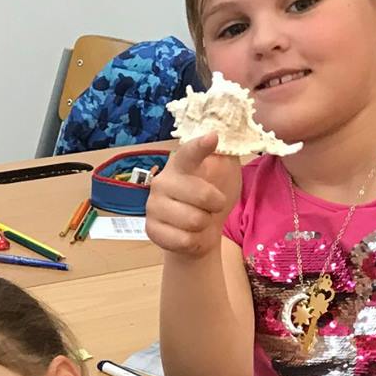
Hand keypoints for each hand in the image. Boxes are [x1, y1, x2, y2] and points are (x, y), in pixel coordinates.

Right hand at [145, 131, 242, 260]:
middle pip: (202, 195)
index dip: (200, 146)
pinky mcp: (151, 229)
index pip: (190, 152)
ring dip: (205, 224)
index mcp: (182, 163)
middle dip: (217, 204)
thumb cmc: (213, 196)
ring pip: (194, 220)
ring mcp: (153, 205)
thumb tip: (222, 134)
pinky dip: (195, 241)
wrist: (200, 231)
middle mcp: (162, 180)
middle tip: (213, 206)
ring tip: (199, 220)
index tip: (212, 138)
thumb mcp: (224, 173)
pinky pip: (184, 240)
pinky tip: (188, 234)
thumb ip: (224, 155)